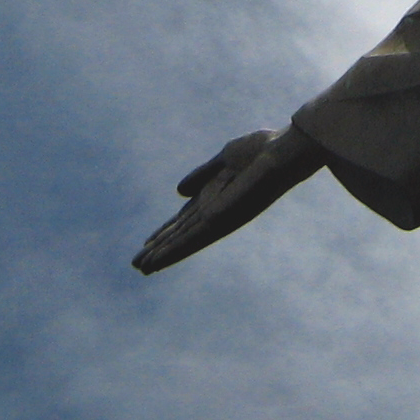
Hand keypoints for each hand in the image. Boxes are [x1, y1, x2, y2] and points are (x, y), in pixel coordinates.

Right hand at [132, 126, 327, 273]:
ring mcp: (219, 217)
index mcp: (215, 196)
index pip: (185, 220)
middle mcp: (216, 211)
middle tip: (137, 265)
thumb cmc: (262, 150)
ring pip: (184, 241)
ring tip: (141, 268)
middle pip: (182, 234)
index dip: (165, 232)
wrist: (282, 151)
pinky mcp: (221, 220)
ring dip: (162, 255)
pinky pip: (192, 239)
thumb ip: (203, 174)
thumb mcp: (225, 159)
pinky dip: (173, 250)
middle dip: (160, 248)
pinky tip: (157, 260)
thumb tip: (179, 191)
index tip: (146, 243)